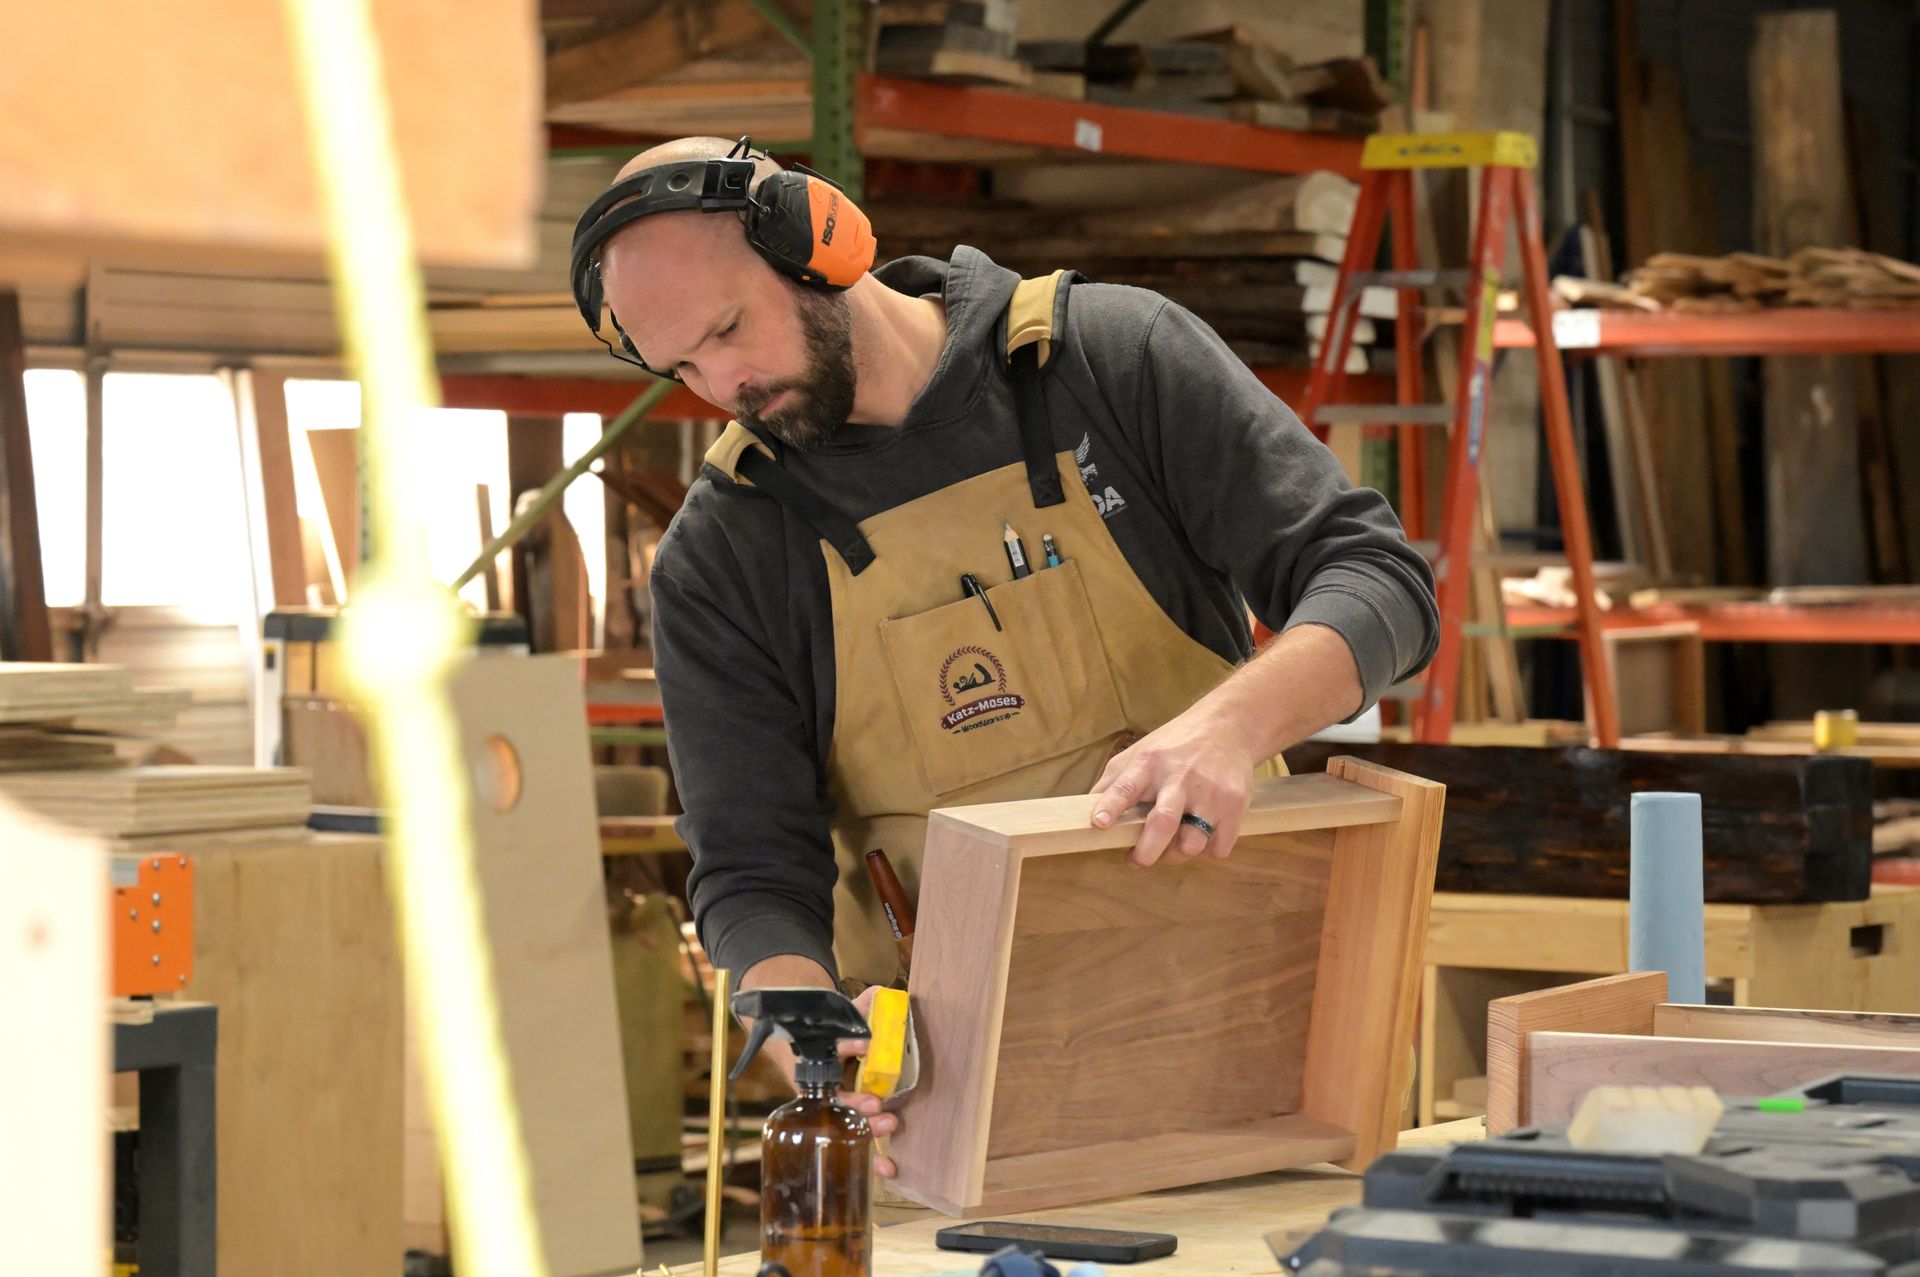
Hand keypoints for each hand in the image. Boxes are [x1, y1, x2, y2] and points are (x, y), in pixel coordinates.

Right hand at [738, 958, 902, 1177]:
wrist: (812, 1051)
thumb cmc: (834, 1033)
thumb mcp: (845, 1014)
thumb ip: (864, 1005)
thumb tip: (880, 995)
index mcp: (822, 1056)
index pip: (832, 1049)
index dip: (848, 1046)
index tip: (865, 1044)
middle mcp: (823, 1086)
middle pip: (837, 1099)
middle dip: (857, 1105)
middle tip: (879, 1105)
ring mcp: (834, 1108)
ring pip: (844, 1124)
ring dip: (866, 1130)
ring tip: (891, 1125)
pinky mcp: (850, 1124)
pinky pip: (857, 1144)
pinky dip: (873, 1158)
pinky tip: (890, 1170)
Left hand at [1088, 707, 1255, 867]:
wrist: (1228, 727)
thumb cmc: (1174, 746)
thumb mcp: (1139, 752)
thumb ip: (1113, 783)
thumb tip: (1082, 813)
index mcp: (1149, 763)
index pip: (1125, 786)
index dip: (1110, 806)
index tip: (1099, 824)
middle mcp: (1180, 776)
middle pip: (1163, 822)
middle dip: (1147, 851)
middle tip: (1138, 860)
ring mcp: (1210, 791)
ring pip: (1192, 843)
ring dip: (1178, 854)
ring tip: (1172, 846)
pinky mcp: (1236, 804)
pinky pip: (1218, 847)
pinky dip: (1207, 850)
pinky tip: (1201, 835)